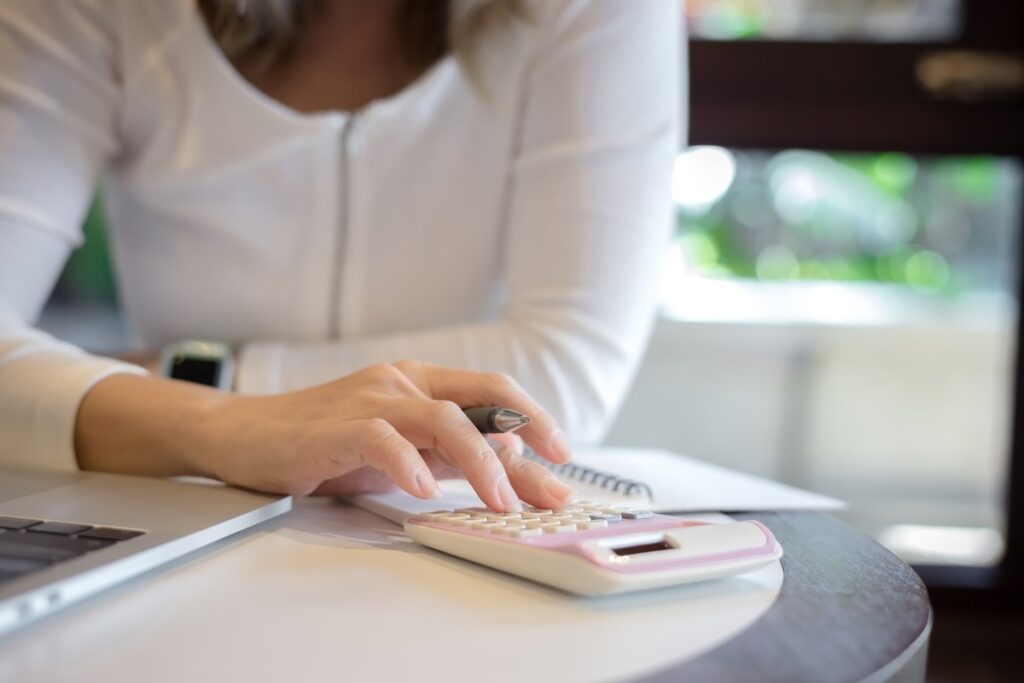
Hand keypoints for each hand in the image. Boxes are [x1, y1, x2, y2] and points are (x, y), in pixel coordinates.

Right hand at [75, 361, 575, 511]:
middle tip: (551, 481)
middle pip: (481, 399)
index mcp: (421, 383)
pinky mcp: (337, 425)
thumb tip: (509, 461)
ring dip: (480, 462)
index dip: (533, 418)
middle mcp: (402, 383)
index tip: (561, 454)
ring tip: (502, 502)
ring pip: (443, 419)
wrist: (245, 435)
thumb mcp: (399, 450)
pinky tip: (423, 491)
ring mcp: (371, 399)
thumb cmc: (324, 443)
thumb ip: (448, 453)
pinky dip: (409, 464)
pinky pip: (383, 439)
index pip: (492, 392)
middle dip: (526, 437)